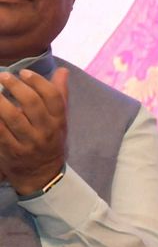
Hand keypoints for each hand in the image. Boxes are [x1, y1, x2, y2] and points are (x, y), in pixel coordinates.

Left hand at [0, 67, 69, 194]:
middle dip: (16, 87)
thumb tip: (63, 71)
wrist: (42, 174)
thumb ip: (59, 95)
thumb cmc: (49, 141)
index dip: (38, 82)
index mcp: (58, 122)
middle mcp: (46, 132)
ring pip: (13, 117)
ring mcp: (28, 143)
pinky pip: (0, 131)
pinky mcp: (11, 151)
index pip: (53, 97)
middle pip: (33, 104)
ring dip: (0, 101)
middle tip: (4, 76)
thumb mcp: (59, 121)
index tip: (24, 72)